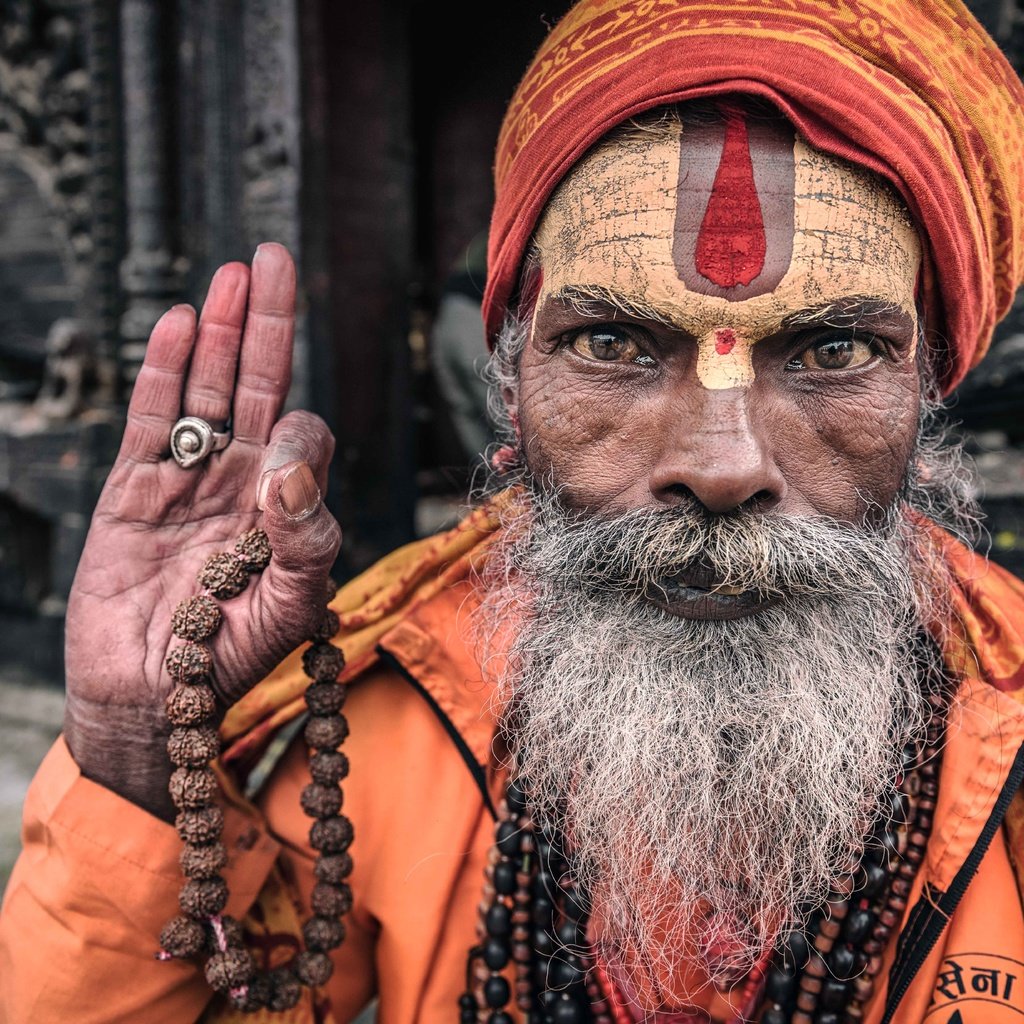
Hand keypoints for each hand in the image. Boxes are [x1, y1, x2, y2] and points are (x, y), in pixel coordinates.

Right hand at [63, 243, 341, 817]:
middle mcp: (240, 482)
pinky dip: (163, 372)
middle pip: (256, 384)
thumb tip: (291, 460)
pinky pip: (153, 420)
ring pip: (204, 390)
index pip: (305, 435)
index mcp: (286, 506)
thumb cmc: (233, 657)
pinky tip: (176, 322)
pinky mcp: (135, 490)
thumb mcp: (295, 604)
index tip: (279, 463)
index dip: (301, 432)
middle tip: (273, 258)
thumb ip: (308, 535)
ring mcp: (187, 480)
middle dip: (266, 324)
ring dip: (218, 333)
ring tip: (232, 276)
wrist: (156, 698)